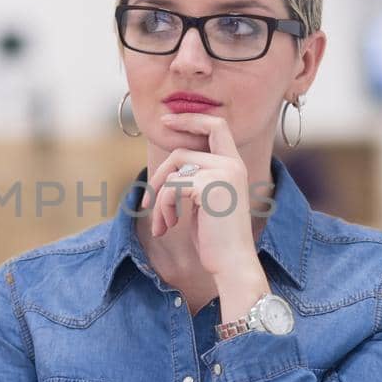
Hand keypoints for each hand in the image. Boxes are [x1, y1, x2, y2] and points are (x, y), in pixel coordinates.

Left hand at [140, 110, 260, 281]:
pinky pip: (170, 188)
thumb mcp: (206, 203)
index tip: (166, 121)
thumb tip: (167, 171)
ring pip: (172, 172)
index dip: (190, 118)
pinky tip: (169, 226)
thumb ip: (194, 181)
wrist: (232, 263)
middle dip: (158, 177)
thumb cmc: (216, 239)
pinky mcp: (208, 184)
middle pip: (181, 152)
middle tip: (147, 202)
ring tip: (162, 223)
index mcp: (234, 166)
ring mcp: (222, 172)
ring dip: (159, 199)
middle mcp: (232, 164)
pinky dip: (163, 208)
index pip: (216, 126)